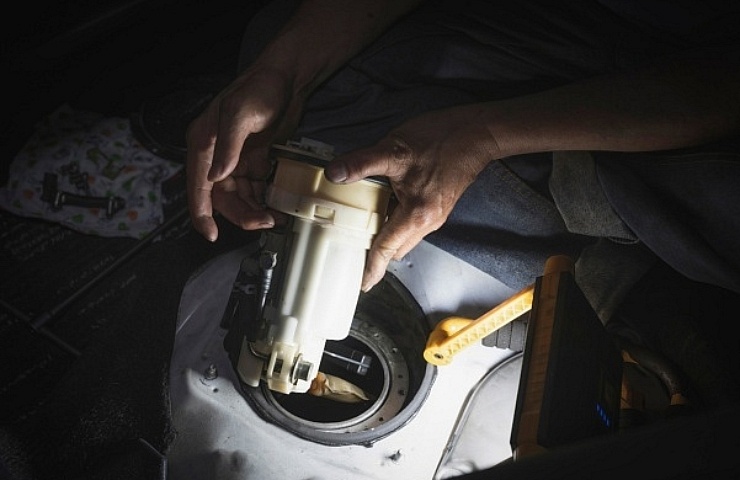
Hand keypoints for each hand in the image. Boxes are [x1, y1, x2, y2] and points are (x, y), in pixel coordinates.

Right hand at [186, 66, 304, 240]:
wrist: (286, 77)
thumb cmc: (260, 87)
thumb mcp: (241, 113)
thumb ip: (228, 145)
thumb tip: (217, 177)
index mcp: (203, 144)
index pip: (198, 186)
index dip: (201, 213)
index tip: (210, 234)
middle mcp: (216, 155)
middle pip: (222, 197)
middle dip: (241, 214)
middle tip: (265, 221)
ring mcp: (236, 158)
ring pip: (240, 197)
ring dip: (255, 210)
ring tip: (276, 217)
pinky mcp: (254, 160)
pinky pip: (255, 188)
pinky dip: (265, 199)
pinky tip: (278, 205)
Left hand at [325, 104, 499, 290]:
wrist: (477, 133)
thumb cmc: (443, 139)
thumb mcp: (394, 148)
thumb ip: (362, 163)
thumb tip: (335, 173)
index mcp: (417, 213)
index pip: (387, 248)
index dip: (372, 267)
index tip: (363, 284)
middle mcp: (428, 221)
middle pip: (397, 248)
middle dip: (377, 252)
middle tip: (353, 248)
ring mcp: (436, 215)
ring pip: (405, 237)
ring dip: (387, 235)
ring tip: (365, 225)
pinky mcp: (438, 206)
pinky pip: (413, 224)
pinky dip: (397, 222)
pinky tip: (386, 204)